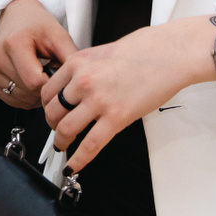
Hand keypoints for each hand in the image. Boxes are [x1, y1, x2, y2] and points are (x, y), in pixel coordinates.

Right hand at [0, 0, 77, 109]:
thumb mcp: (59, 36)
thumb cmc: (38, 26)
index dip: (51, 82)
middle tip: (48, 68)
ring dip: (35, 93)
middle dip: (44, 88)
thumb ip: (71, 59)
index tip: (55, 70)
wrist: (17, 17)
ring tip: (38, 72)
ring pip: (21, 100)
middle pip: (28, 93)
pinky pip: (12, 100)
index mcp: (14, 44)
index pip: (35, 82)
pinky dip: (25, 95)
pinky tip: (28, 78)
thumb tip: (78, 84)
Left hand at [41, 14, 215, 169]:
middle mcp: (83, 81)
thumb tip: (76, 85)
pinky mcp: (116, 117)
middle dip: (51, 125)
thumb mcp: (102, 52)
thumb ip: (85, 69)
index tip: (50, 113)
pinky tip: (73, 166)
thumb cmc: (144, 49)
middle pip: (52, 110)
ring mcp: (98, 100)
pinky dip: (78, 159)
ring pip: (65, 129)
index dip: (46, 106)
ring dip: (61, 142)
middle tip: (57, 131)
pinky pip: (90, 145)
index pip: (47, 89)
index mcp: (77, 62)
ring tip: (64, 147)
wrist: (169, 53)